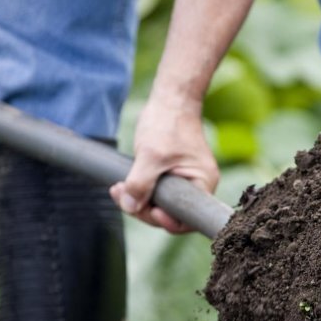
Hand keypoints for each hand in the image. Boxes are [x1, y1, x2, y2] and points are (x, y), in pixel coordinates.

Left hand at [109, 94, 219, 233]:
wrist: (171, 100)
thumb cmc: (168, 123)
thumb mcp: (151, 155)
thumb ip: (140, 183)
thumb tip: (130, 207)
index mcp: (202, 183)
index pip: (186, 219)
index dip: (165, 221)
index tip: (148, 210)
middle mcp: (198, 185)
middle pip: (170, 213)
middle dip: (144, 208)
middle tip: (122, 196)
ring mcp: (185, 180)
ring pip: (161, 203)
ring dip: (138, 199)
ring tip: (118, 189)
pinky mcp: (173, 175)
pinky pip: (157, 192)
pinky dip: (140, 190)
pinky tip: (122, 185)